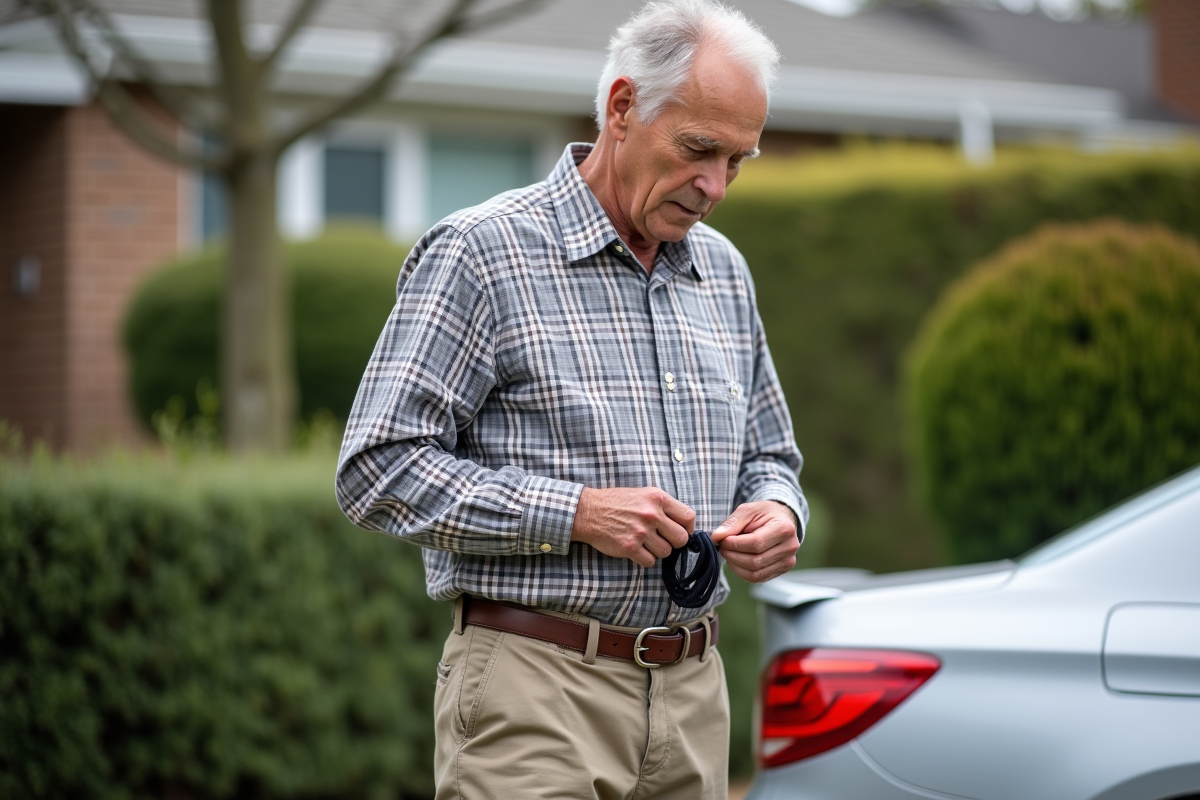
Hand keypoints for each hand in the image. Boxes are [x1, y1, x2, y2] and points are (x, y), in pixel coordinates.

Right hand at [570, 487, 694, 567]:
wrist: (588, 511)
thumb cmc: (616, 502)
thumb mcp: (643, 494)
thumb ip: (664, 506)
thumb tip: (685, 523)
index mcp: (657, 498)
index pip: (688, 517)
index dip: (688, 528)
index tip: (682, 531)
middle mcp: (651, 514)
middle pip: (681, 538)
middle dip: (674, 542)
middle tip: (662, 539)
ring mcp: (640, 532)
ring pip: (666, 552)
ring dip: (658, 550)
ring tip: (645, 542)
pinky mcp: (630, 547)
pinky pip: (650, 561)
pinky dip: (645, 558)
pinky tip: (636, 549)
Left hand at [710, 501, 798, 582]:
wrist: (780, 519)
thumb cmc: (763, 514)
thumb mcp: (748, 510)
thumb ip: (732, 523)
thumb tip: (716, 537)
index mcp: (784, 528)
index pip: (756, 543)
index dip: (735, 544)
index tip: (722, 540)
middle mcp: (789, 547)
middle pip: (755, 561)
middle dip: (733, 555)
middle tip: (722, 547)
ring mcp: (787, 561)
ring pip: (755, 573)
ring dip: (735, 565)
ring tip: (728, 553)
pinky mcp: (782, 570)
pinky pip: (758, 578)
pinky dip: (742, 572)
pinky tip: (736, 560)